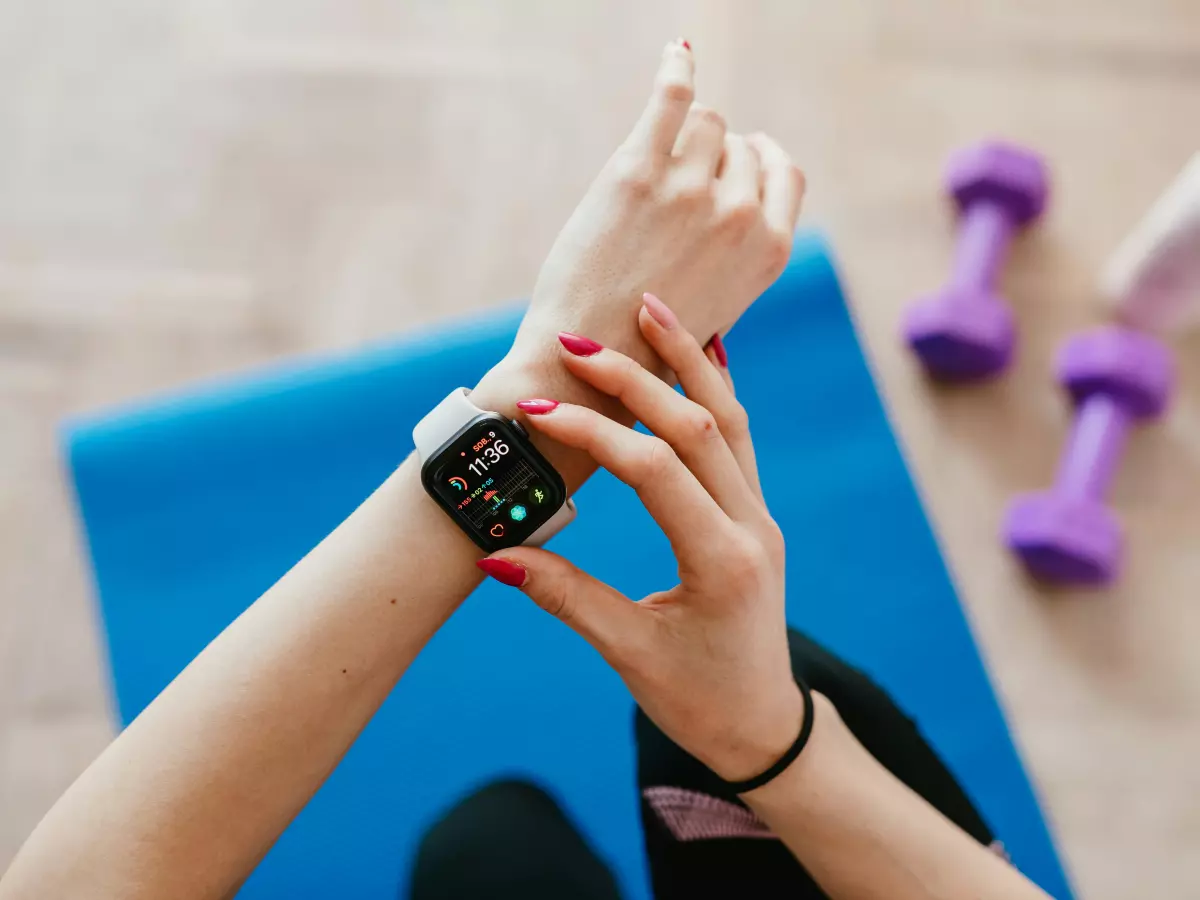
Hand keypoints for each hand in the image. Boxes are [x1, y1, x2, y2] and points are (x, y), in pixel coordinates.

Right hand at [477, 293, 803, 782]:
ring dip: (688, 362)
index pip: (652, 471)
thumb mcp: (628, 653)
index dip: (592, 433)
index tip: (535, 412)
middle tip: (580, 340)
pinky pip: (740, 438)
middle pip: (696, 426)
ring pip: (729, 419)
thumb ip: (565, 597)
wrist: (763, 724)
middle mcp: (750, 527)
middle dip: (635, 377)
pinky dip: (715, 391)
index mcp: (720, 561)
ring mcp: (759, 516)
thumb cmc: (698, 699)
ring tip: (651, 309)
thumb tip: (494, 555)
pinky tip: (701, 352)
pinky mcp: (754, 515)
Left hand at [514, 40, 802, 364]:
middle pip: (738, 145)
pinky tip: (678, 55)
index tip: (741, 156)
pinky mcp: (640, 170)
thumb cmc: (647, 341)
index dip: (759, 160)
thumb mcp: (720, 307)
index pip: (784, 172)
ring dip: (683, 136)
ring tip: (656, 164)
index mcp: (770, 250)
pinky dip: (676, 69)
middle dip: (711, 157)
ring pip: (705, 121)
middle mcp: (740, 214)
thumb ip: (738, 256)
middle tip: (675, 186)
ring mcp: (692, 189)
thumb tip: (743, 213)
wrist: (591, 358)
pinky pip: (673, 97)